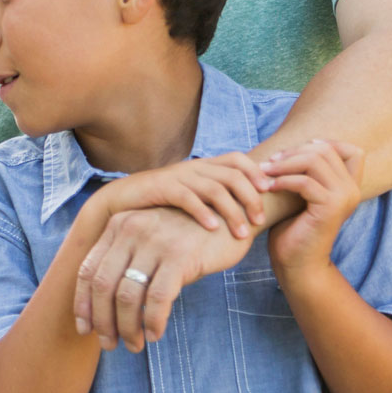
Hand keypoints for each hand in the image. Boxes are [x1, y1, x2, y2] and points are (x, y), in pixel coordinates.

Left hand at [73, 204, 258, 352]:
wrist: (231, 213)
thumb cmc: (189, 235)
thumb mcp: (152, 239)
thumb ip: (130, 261)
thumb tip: (107, 309)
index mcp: (118, 225)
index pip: (87, 269)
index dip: (83, 304)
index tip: (85, 329)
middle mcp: (131, 229)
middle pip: (102, 285)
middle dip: (103, 322)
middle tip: (110, 345)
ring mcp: (155, 241)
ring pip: (127, 296)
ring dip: (127, 328)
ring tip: (134, 345)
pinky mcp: (180, 255)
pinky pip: (157, 298)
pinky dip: (153, 322)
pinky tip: (155, 334)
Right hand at [92, 154, 272, 239]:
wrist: (120, 201)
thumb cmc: (160, 202)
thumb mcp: (191, 194)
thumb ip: (213, 195)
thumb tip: (245, 207)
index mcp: (204, 165)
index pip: (238, 159)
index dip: (257, 172)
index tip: (271, 192)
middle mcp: (194, 167)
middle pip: (232, 174)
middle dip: (251, 196)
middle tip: (260, 219)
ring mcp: (178, 176)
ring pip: (215, 188)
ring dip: (232, 211)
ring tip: (242, 233)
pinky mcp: (162, 188)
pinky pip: (188, 198)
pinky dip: (202, 213)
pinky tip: (212, 229)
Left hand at [261, 141, 365, 281]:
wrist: (298, 266)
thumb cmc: (295, 230)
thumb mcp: (303, 195)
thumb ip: (307, 173)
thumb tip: (292, 147)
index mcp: (350, 186)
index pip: (352, 150)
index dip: (325, 143)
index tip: (295, 151)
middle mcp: (352, 190)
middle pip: (326, 150)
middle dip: (294, 151)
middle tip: (270, 162)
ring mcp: (343, 198)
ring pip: (315, 161)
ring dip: (285, 163)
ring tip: (265, 171)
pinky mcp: (330, 208)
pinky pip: (305, 181)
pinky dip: (283, 181)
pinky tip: (269, 188)